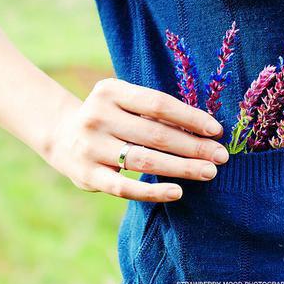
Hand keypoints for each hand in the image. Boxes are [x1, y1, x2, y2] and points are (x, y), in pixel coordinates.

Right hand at [48, 78, 228, 201]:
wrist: (62, 135)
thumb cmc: (110, 116)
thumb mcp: (124, 101)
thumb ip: (154, 110)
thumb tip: (205, 129)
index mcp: (110, 90)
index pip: (158, 104)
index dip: (190, 117)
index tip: (216, 130)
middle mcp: (97, 116)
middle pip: (155, 134)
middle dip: (193, 146)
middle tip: (221, 156)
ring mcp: (90, 147)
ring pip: (144, 160)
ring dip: (181, 168)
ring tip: (208, 172)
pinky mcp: (87, 175)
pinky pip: (124, 188)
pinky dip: (152, 192)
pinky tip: (177, 192)